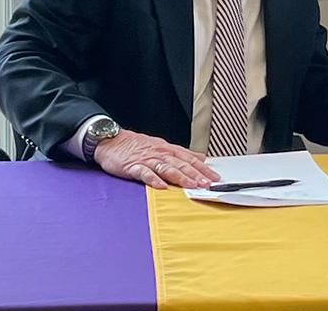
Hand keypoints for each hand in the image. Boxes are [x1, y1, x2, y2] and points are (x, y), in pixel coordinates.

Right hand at [93, 129, 220, 189]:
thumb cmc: (137, 146)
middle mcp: (160, 153)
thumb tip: (201, 157)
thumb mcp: (162, 146)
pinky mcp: (133, 166)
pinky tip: (161, 186)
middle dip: (196, 174)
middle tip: (207, 184)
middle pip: (181, 164)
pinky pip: (144, 173)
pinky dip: (153, 179)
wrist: (112, 140)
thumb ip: (182, 153)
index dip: (203, 168)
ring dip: (181, 177)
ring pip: (167, 168)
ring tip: (192, 185)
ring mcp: (147, 159)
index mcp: (168, 149)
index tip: (215, 177)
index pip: (189, 159)